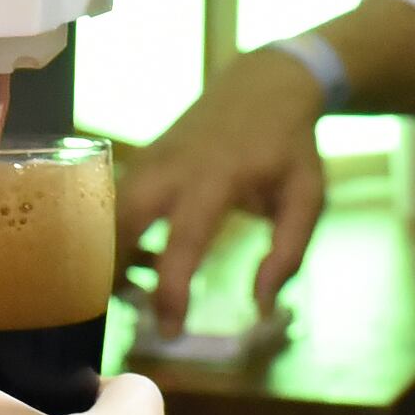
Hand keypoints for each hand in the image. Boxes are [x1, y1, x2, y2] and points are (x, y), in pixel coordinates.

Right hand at [115, 50, 329, 332]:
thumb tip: (261, 307)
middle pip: (122, 222)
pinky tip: (139, 259)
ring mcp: (151, 158)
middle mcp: (173, 166)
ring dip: (110, 256)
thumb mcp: (307, 198)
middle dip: (114, 273)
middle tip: (132, 314)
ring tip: (133, 291)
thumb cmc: (289, 148)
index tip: (170, 331)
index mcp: (218, 178)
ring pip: (107, 212)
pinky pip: (112, 202)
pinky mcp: (142, 158)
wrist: (264, 83)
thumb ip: (288, 253)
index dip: (171, 289)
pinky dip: (114, 235)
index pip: (184, 239)